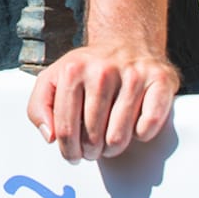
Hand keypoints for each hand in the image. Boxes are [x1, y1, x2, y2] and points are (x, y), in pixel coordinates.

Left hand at [26, 45, 179, 161]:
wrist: (125, 42)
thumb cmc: (87, 69)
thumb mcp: (52, 79)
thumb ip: (38, 107)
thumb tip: (50, 136)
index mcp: (72, 70)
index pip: (65, 128)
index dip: (67, 150)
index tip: (72, 155)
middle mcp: (103, 71)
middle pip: (92, 136)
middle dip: (90, 151)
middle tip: (92, 149)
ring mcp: (133, 75)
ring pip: (118, 136)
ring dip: (112, 148)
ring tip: (109, 141)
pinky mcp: (160, 81)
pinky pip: (148, 126)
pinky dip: (140, 134)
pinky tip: (133, 126)